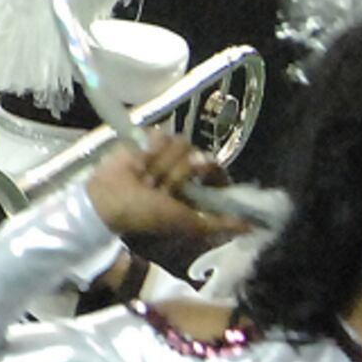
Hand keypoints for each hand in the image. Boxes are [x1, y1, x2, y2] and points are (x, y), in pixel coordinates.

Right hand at [86, 136, 250, 247]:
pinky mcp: (149, 139)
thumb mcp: (187, 223)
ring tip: (147, 178)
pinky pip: (162, 135)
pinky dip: (150, 150)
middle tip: (162, 187)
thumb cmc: (147, 215)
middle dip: (181, 174)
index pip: (219, 173)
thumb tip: (252, 227)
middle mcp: (186, 169)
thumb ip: (220, 224)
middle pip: (201, 157)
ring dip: (162, 166)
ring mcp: (168, 153)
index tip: (208, 178)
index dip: (215, 174)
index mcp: (197, 189)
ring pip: (182, 146)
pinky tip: (139, 163)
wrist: (109, 198)